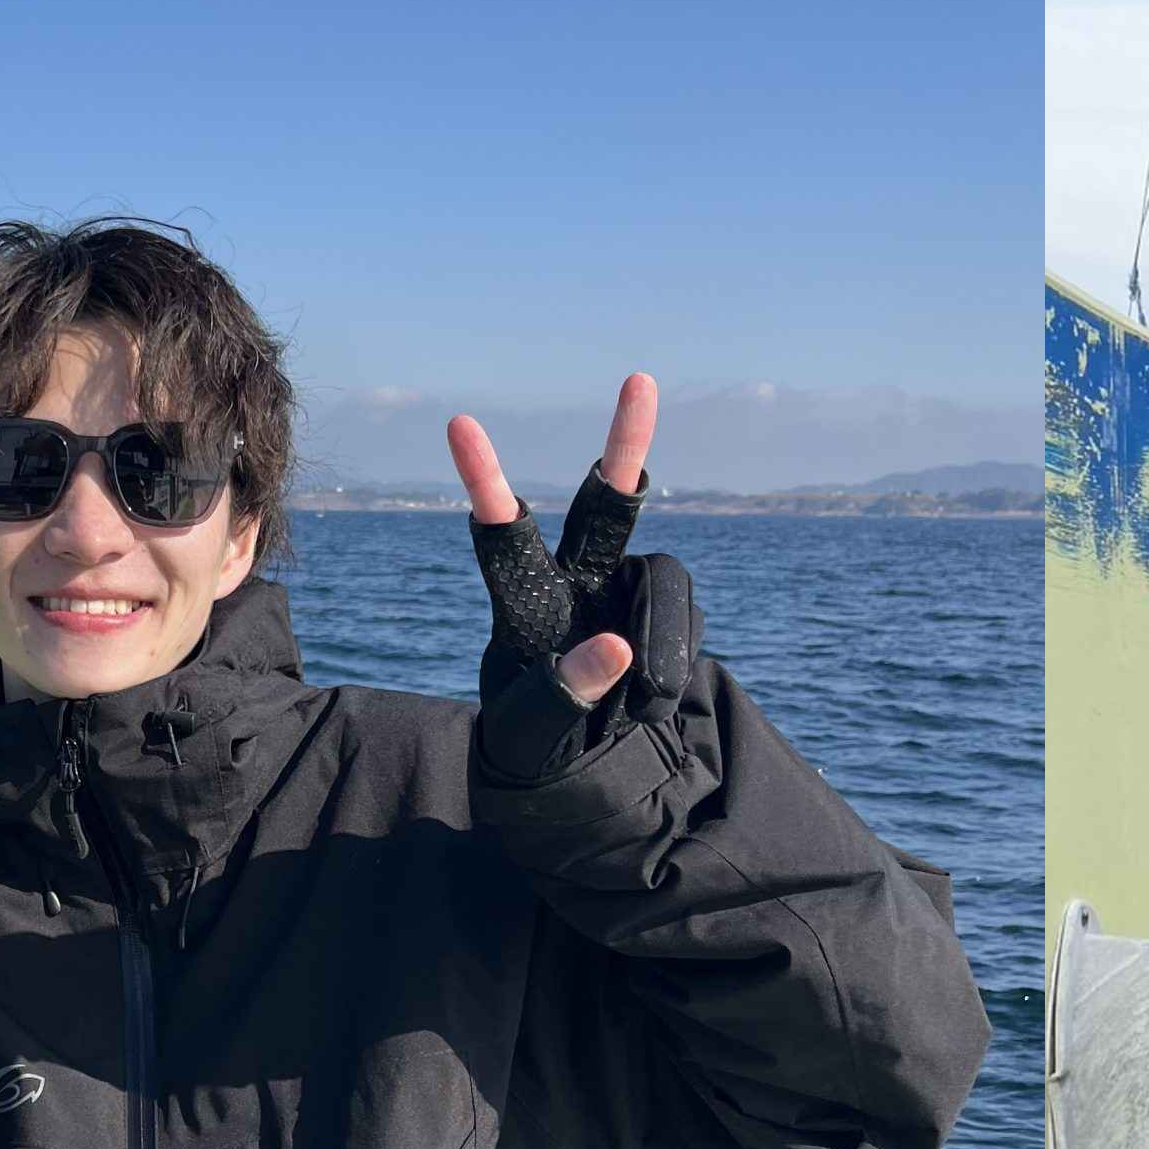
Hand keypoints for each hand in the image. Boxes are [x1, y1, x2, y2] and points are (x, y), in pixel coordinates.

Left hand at [451, 373, 701, 778]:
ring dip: (662, 646)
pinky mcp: (667, 612)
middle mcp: (579, 581)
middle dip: (626, 440)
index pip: (500, 537)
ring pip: (664, 581)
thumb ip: (562, 696)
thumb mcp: (529, 740)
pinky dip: (675, 665)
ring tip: (636, 707)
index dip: (483, 479)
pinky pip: (688, 620)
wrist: (584, 769)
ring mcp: (629, 592)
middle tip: (640, 378)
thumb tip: (619, 646)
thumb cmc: (534, 747)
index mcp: (524, 604)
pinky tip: (648, 700)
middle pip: (606, 504)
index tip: (460, 423)